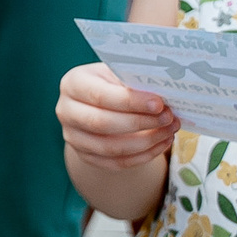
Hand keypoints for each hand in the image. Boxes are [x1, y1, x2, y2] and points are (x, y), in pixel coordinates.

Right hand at [57, 63, 179, 168]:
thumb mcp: (119, 74)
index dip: (131, 102)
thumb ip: (134, 82)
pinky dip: (144, 155)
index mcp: (72, 83)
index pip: (100, 96)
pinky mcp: (85, 156)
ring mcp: (73, 136)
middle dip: (141, 123)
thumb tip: (165, 94)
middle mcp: (66, 110)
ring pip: (111, 148)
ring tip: (169, 131)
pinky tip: (161, 143)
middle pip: (102, 123)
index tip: (160, 104)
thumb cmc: (113, 83)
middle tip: (169, 118)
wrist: (100, 104)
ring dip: (146, 141)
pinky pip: (117, 162)